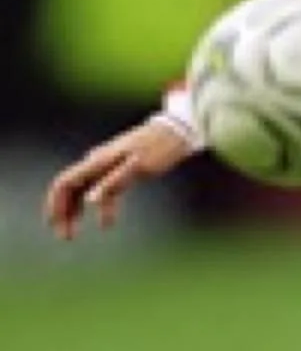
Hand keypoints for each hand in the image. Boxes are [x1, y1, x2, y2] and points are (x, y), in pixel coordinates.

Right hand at [44, 121, 195, 239]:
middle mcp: (98, 161)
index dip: (55, 204)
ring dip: (76, 212)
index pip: (64, 182)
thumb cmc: (160, 148)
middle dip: (63, 212)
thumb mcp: (139, 167)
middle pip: (69, 188)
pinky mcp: (120, 168)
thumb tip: (89, 200)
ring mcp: (108, 164)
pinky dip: (98, 206)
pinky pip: (100, 189)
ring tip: (74, 234)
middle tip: (65, 237)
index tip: (53, 224)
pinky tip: (106, 223)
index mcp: (98, 161)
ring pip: (83, 190)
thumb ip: (114, 182)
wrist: (179, 130)